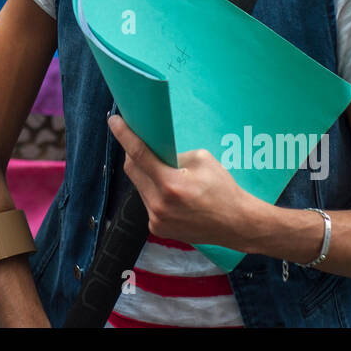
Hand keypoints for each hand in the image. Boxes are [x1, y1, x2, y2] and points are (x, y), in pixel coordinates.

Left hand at [108, 114, 252, 247]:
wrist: (236, 224)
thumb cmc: (223, 189)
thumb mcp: (202, 160)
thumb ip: (174, 154)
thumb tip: (155, 151)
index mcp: (171, 184)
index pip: (139, 154)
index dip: (124, 135)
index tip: (114, 121)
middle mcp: (159, 204)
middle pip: (133, 170)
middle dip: (134, 155)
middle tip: (140, 143)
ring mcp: (156, 219)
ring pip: (139, 187)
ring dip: (145, 175)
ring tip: (163, 172)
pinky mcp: (157, 228)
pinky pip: (147, 202)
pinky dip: (152, 192)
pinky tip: (169, 192)